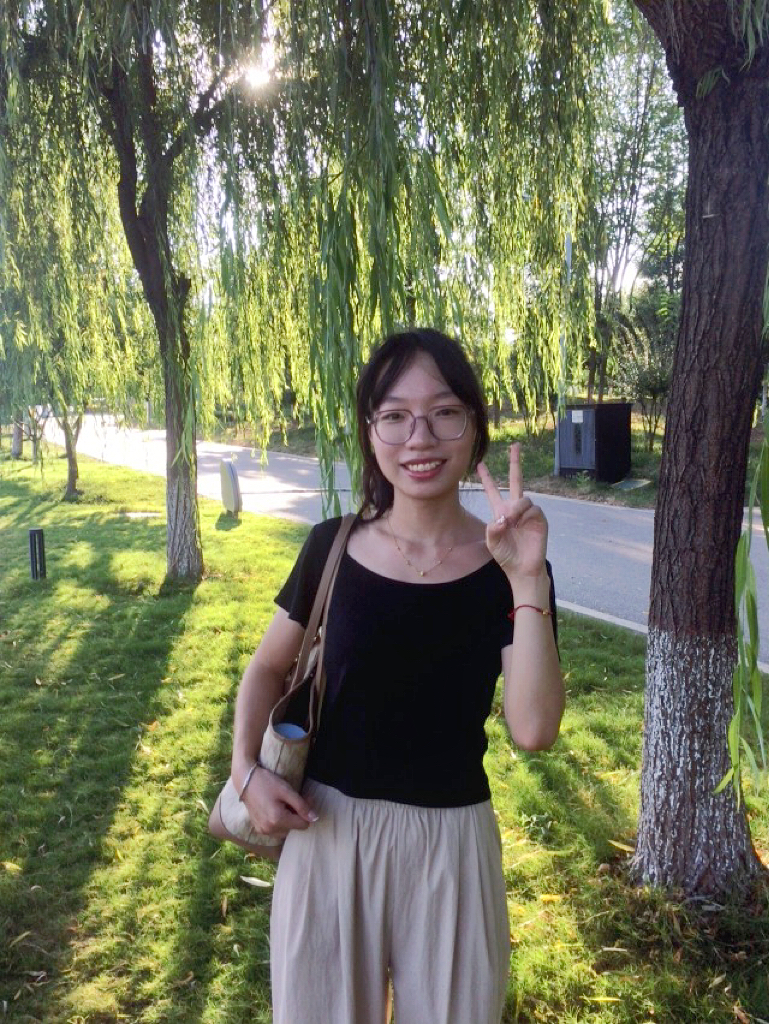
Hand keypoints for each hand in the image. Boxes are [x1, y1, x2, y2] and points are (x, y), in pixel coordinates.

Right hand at [241, 765, 318, 836]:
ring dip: (288, 820)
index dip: (306, 811)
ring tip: (282, 804)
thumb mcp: (287, 791)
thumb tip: (315, 818)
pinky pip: (276, 831)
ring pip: (286, 831)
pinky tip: (275, 809)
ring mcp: (263, 831)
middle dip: (296, 815)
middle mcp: (270, 829)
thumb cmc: (267, 782)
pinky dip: (279, 822)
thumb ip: (302, 806)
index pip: (304, 825)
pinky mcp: (259, 829)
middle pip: (294, 828)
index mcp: (278, 820)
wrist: (246, 780)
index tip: (303, 798)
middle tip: (292, 800)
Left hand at [477, 443, 548, 581]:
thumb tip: (503, 517)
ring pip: (523, 498)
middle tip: (515, 446)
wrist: (522, 567)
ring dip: (515, 509)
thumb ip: (493, 528)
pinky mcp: (539, 518)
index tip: (479, 464)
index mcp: (500, 511)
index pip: (493, 491)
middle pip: (516, 480)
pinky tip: (521, 524)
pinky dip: (524, 515)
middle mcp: (515, 508)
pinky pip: (532, 508)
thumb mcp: (492, 542)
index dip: (487, 478)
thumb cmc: (506, 555)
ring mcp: (528, 512)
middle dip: (515, 462)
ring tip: (510, 523)